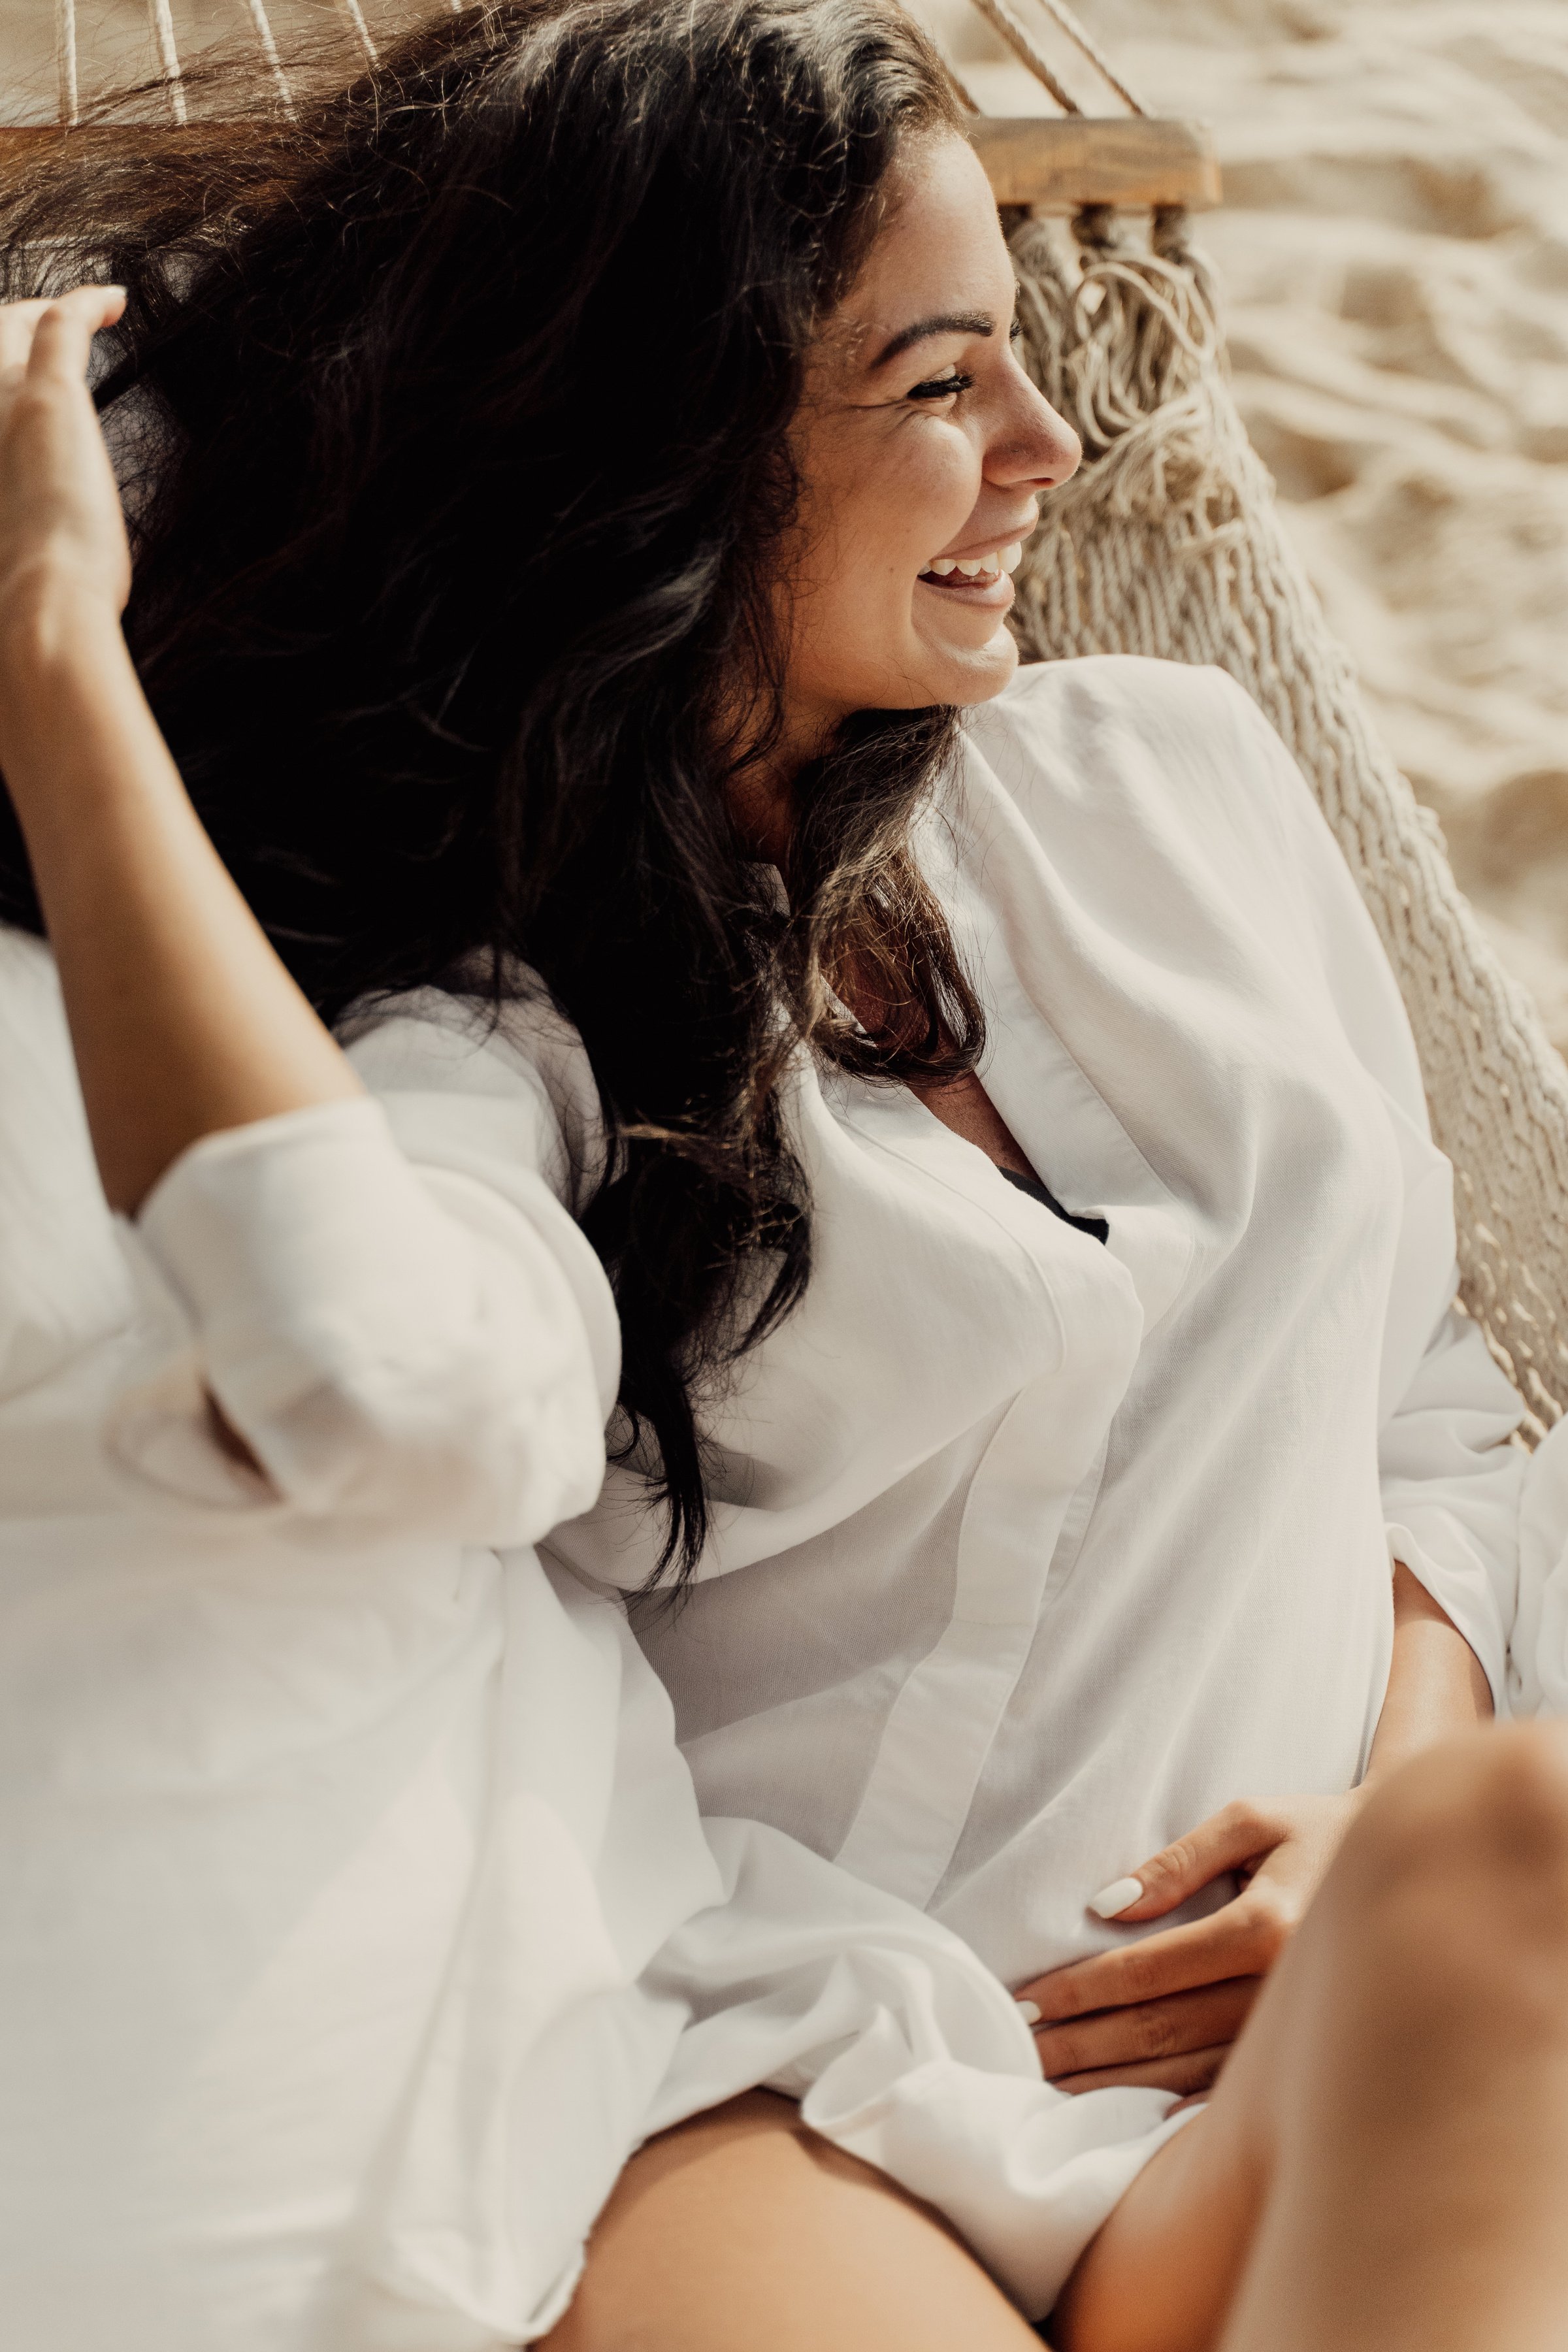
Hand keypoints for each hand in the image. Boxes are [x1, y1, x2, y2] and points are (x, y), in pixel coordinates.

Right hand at [0, 287, 130, 659]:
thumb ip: (14, 546)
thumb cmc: (23, 607)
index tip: (15, 399)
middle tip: (35, 325)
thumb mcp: (6, 569)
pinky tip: (117, 300)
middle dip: (4, 331)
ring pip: (10, 325)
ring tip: (73, 312)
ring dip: (40, 316)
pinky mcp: (49, 396)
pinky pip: (63, 324)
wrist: (35, 612)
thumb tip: (25, 586)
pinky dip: (88, 304)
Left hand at [1016, 1793, 1360, 2097]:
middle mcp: (1284, 1991)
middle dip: (1081, 2045)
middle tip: (1018, 2055)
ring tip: (1050, 2091)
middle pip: (1160, 2030)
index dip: (1081, 1990)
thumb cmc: (1322, 1832)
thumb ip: (1178, 1861)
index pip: (1149, 1969)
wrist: (1418, 1871)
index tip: (1025, 2004)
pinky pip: (1228, 2094)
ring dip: (1113, 2085)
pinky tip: (1124, 2119)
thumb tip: (1106, 1907)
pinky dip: (1169, 2107)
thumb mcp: (1254, 1821)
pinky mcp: (1305, 2059)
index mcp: (1268, 1927)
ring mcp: (1299, 2035)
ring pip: (1188, 2072)